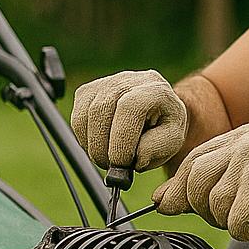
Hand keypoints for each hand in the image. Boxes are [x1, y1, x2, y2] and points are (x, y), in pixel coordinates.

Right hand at [71, 70, 187, 171]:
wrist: (155, 113)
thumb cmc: (164, 127)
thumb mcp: (172, 141)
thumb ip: (155, 149)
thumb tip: (135, 158)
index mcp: (155, 89)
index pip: (130, 107)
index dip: (122, 138)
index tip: (123, 163)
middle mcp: (128, 80)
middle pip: (102, 109)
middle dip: (103, 147)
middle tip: (112, 167)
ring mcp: (105, 83)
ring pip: (85, 115)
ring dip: (93, 146)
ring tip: (108, 159)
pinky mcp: (87, 92)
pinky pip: (77, 118)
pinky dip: (85, 139)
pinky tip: (101, 146)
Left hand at [152, 123, 248, 241]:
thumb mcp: (245, 181)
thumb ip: (206, 185)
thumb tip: (160, 199)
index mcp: (241, 136)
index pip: (193, 160)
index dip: (179, 188)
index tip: (169, 206)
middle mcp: (246, 143)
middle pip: (194, 182)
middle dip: (203, 209)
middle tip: (233, 216)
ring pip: (213, 205)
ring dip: (232, 222)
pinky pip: (235, 222)